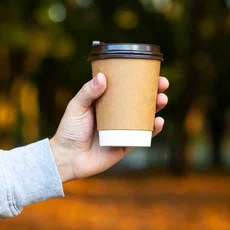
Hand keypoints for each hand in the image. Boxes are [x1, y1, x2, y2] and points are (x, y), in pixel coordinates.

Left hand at [50, 73, 168, 182]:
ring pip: (145, 116)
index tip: (151, 71)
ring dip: (157, 107)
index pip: (126, 87)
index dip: (140, 79)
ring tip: (162, 99)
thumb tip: (102, 77)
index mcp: (106, 101)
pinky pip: (144, 136)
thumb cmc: (69, 130)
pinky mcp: (126, 144)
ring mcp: (123, 129)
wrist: (67, 158)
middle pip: (140, 100)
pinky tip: (158, 121)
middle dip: (154, 91)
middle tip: (162, 84)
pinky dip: (153, 129)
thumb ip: (88, 92)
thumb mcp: (77, 107)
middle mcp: (117, 114)